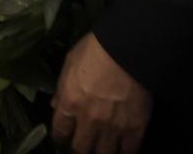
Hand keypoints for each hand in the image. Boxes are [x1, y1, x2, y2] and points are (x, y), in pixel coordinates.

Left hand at [51, 33, 152, 153]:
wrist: (129, 49)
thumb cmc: (96, 49)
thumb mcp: (70, 63)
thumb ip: (62, 88)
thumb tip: (56, 105)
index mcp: (70, 104)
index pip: (59, 132)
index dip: (61, 135)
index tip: (65, 135)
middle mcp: (89, 121)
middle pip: (81, 148)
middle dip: (81, 147)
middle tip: (85, 142)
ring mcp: (113, 127)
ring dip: (102, 151)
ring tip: (103, 146)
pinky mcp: (135, 128)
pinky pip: (129, 151)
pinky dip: (125, 151)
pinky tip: (124, 147)